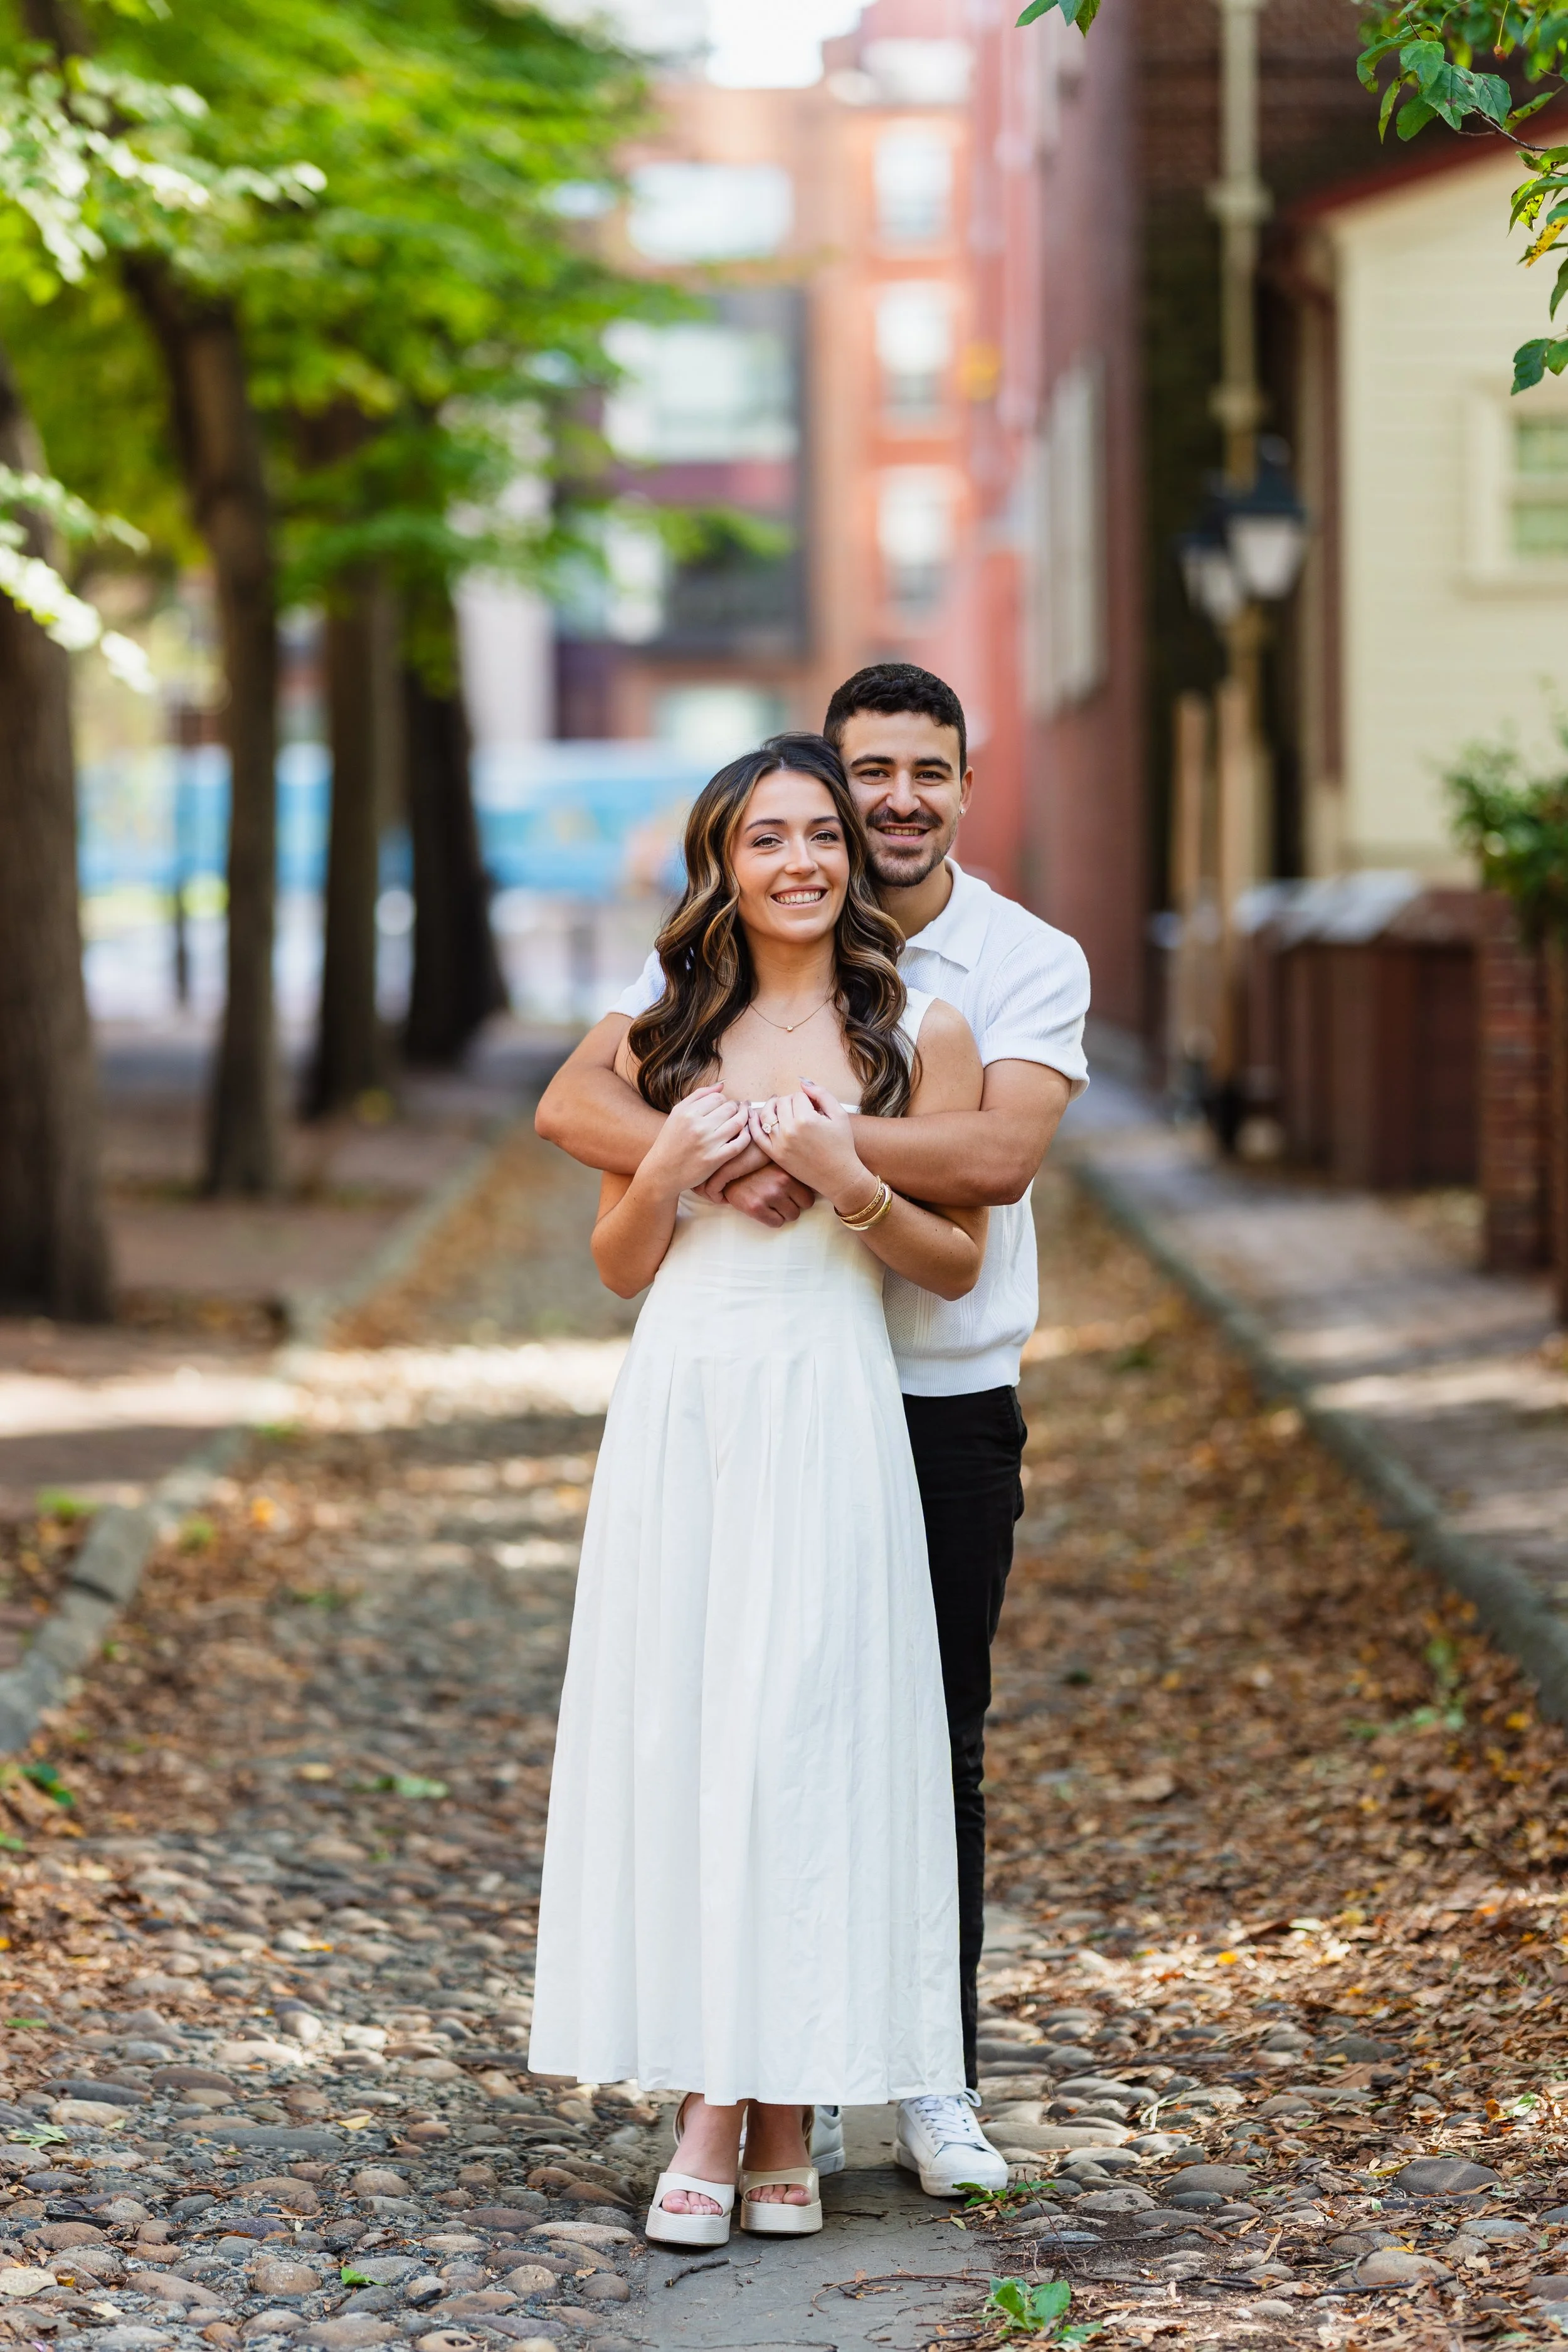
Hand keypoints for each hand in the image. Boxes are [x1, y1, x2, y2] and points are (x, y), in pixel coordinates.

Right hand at [643, 1086, 749, 1195]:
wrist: (662, 1171)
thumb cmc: (670, 1140)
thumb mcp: (677, 1113)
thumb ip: (699, 1096)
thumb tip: (722, 1085)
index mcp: (688, 1113)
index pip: (718, 1098)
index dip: (724, 1101)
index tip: (723, 1107)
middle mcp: (698, 1127)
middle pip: (730, 1108)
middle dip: (735, 1108)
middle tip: (735, 1113)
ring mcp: (708, 1143)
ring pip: (738, 1123)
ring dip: (744, 1119)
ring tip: (741, 1120)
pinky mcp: (715, 1159)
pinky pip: (740, 1143)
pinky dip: (745, 1136)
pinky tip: (743, 1134)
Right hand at [693, 1136, 815, 1225]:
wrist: (727, 1169)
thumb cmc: (755, 1165)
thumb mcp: (777, 1161)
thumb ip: (792, 1170)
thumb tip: (815, 1180)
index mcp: (788, 1171)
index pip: (811, 1193)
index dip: (802, 1195)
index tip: (794, 1193)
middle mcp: (782, 1183)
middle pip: (804, 1206)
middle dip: (795, 1203)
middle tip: (783, 1198)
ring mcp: (769, 1195)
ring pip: (792, 1216)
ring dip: (784, 1212)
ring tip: (773, 1203)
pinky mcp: (756, 1207)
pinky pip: (777, 1223)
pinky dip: (772, 1219)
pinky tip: (765, 1209)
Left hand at [748, 1080, 868, 1208]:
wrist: (838, 1176)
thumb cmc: (842, 1145)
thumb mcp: (839, 1115)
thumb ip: (821, 1094)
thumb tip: (802, 1082)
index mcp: (806, 1119)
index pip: (798, 1096)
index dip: (807, 1098)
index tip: (814, 1107)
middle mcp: (790, 1130)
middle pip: (782, 1102)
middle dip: (791, 1102)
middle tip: (800, 1109)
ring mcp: (780, 1143)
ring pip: (767, 1114)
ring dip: (772, 1106)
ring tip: (778, 1106)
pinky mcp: (775, 1154)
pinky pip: (758, 1135)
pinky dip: (754, 1123)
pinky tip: (755, 1115)